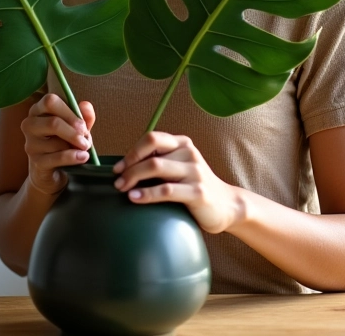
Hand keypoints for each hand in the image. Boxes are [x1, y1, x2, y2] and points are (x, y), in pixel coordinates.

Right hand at [20, 93, 94, 195]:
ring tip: (83, 149)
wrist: (52, 171)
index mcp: (38, 110)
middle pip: (53, 123)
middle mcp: (30, 124)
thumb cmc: (64, 142)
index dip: (69, 112)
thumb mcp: (76, 127)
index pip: (50, 101)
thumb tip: (85, 105)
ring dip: (75, 147)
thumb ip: (83, 115)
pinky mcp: (35, 162)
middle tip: (86, 140)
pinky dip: (73, 157)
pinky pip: (57, 157)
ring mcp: (31, 144)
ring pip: (56, 142)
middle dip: (74, 132)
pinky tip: (83, 157)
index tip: (83, 125)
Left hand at [112, 131, 243, 233]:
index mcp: (182, 143)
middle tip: (117, 181)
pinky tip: (134, 198)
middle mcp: (189, 153)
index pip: (151, 139)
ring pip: (156, 168)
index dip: (132, 152)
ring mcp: (195, 172)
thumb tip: (124, 168)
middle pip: (151, 153)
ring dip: (133, 178)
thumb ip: (160, 162)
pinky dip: (147, 194)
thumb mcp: (179, 167)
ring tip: (122, 189)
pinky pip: (167, 190)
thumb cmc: (194, 187)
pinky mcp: (198, 192)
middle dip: (129, 166)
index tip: (117, 168)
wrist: (227, 206)